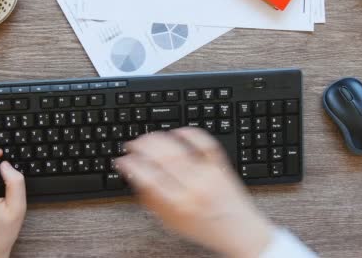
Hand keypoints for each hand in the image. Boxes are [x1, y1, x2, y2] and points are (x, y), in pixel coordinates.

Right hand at [116, 128, 273, 257]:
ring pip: (179, 147)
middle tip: (133, 144)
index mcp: (178, 204)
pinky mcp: (220, 165)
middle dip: (142, 146)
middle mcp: (193, 187)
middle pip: (162, 157)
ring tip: (148, 137)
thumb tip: (134, 176)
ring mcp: (208, 174)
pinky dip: (189, 133)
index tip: (123, 160)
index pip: (148, 177)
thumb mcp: (171, 221)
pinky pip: (205, 142)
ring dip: (159, 137)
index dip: (131, 164)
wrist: (239, 230)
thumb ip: (152, 200)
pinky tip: (177, 131)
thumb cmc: (204, 227)